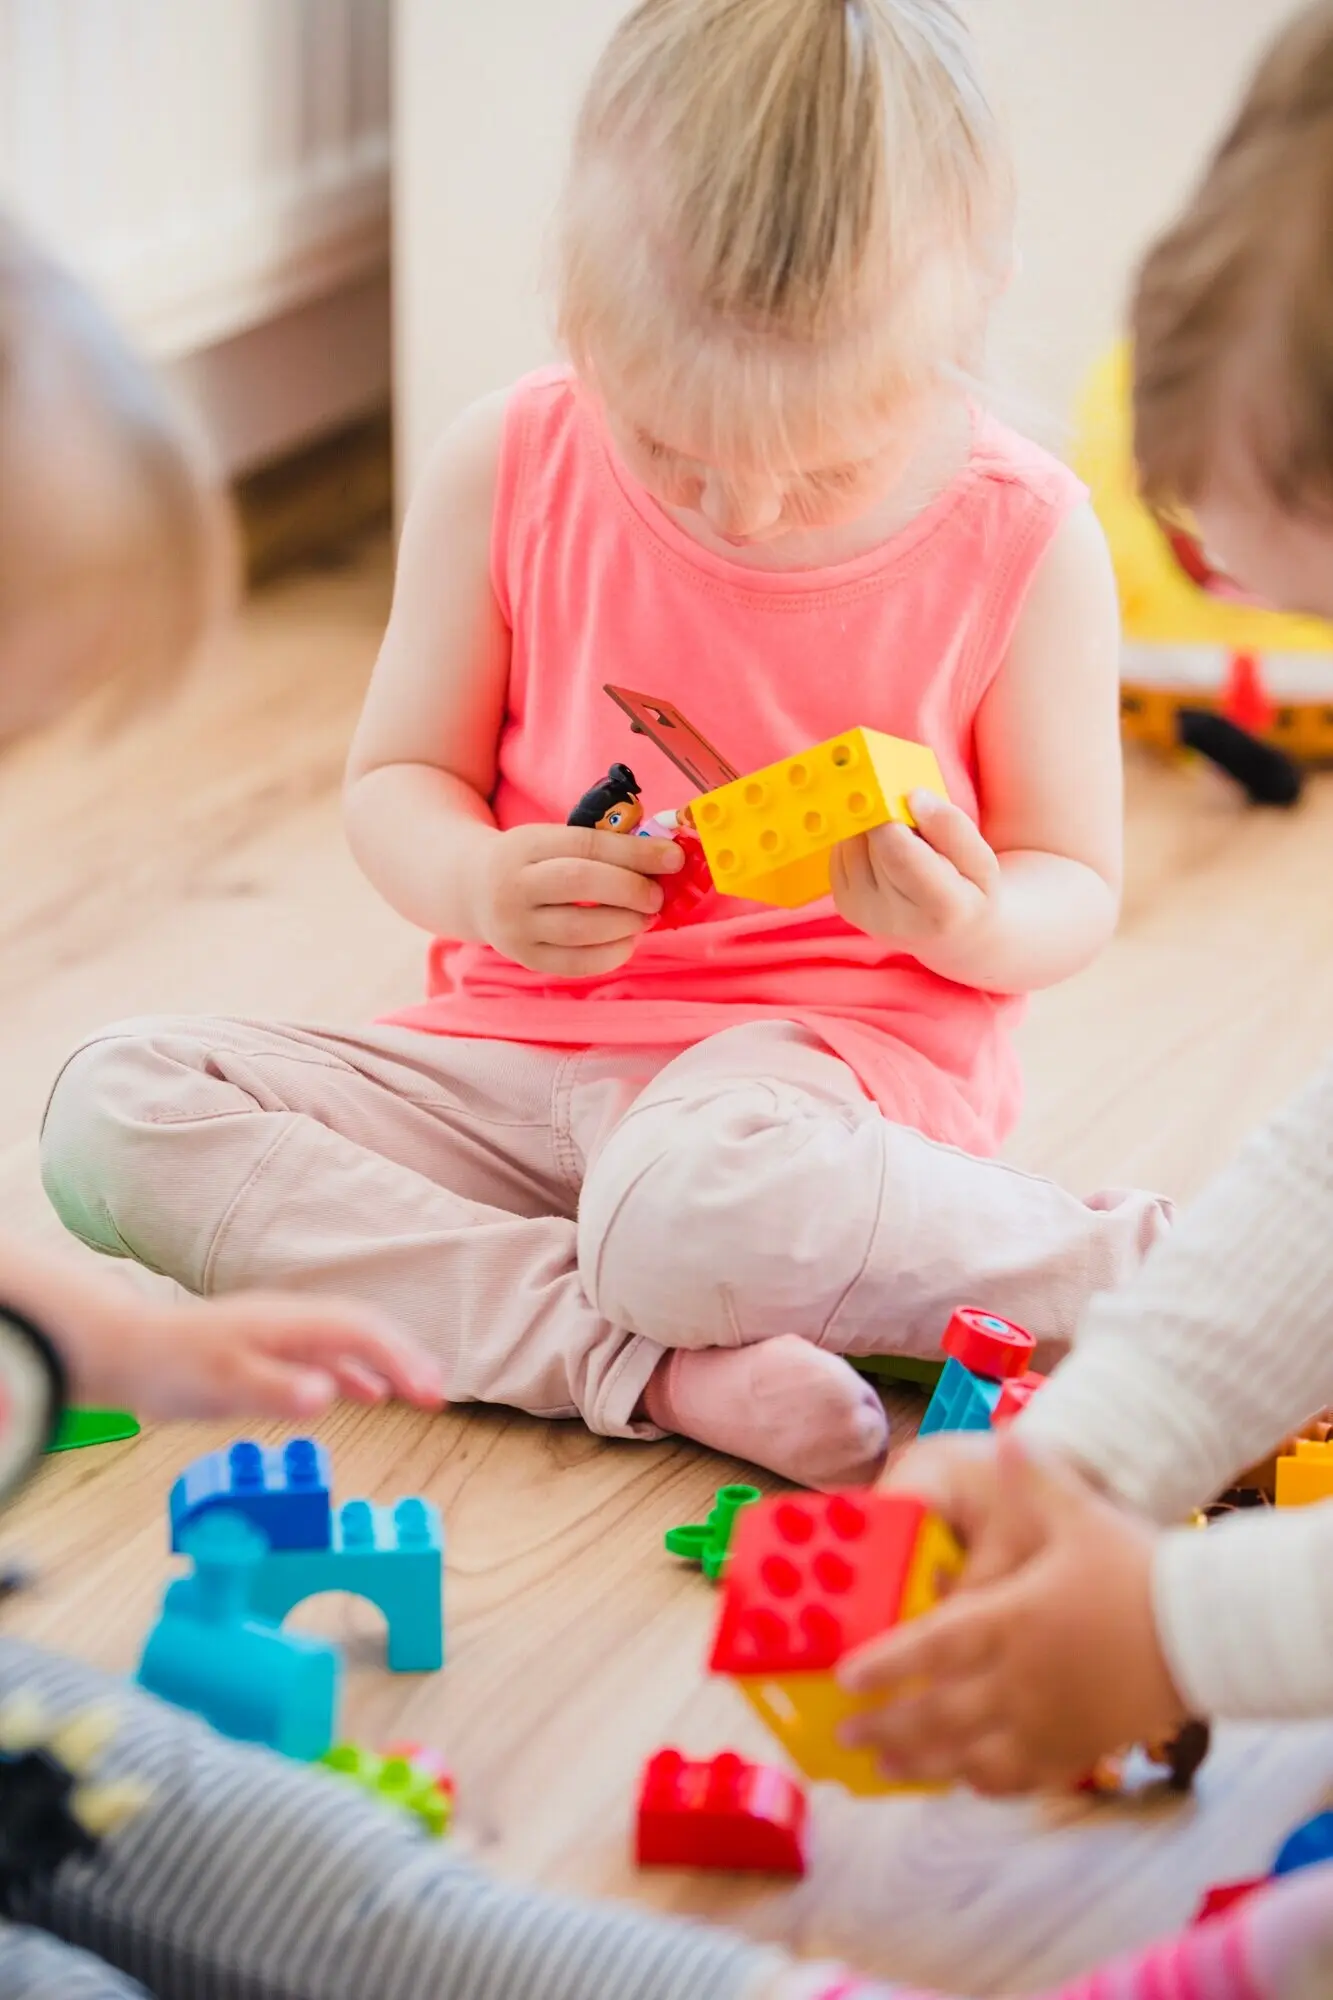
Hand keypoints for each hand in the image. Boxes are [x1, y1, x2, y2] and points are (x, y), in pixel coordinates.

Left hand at [77, 1289, 445, 1421]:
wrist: (127, 1352)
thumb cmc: (172, 1367)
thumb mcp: (223, 1385)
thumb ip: (277, 1390)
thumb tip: (330, 1395)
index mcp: (288, 1323)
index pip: (361, 1333)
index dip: (400, 1359)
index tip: (429, 1391)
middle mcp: (293, 1322)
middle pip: (365, 1331)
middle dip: (405, 1358)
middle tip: (438, 1394)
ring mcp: (283, 1335)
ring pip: (350, 1343)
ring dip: (388, 1365)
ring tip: (421, 1392)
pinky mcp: (271, 1352)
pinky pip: (328, 1358)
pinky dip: (357, 1375)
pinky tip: (370, 1395)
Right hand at [474, 823, 682, 976]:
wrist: (472, 889)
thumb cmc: (532, 861)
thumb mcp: (551, 840)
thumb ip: (600, 847)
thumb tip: (663, 860)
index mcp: (525, 844)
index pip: (586, 845)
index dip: (635, 852)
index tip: (673, 858)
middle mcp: (514, 885)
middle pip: (580, 884)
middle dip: (630, 889)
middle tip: (657, 895)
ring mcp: (516, 927)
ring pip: (579, 929)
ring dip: (625, 924)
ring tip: (646, 917)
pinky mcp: (525, 958)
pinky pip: (575, 964)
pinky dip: (610, 955)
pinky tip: (627, 941)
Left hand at [830, 791, 999, 947]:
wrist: (951, 936)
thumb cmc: (970, 891)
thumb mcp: (981, 860)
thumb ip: (952, 828)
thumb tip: (913, 797)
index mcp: (942, 909)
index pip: (899, 853)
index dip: (892, 816)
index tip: (902, 795)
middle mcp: (895, 919)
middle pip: (874, 842)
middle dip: (888, 818)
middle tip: (910, 821)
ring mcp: (865, 915)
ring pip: (852, 843)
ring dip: (872, 829)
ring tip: (902, 841)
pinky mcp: (845, 907)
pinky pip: (841, 852)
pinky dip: (860, 842)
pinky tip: (883, 853)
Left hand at [835, 1432, 1187, 1794]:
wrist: (1206, 1633)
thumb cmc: (1140, 1569)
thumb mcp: (1082, 1515)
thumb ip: (1037, 1478)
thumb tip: (1010, 1434)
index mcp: (1012, 1619)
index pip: (931, 1648)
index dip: (884, 1666)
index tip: (844, 1678)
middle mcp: (1020, 1678)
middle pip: (937, 1714)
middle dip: (885, 1727)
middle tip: (846, 1733)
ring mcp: (1047, 1722)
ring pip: (969, 1756)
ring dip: (921, 1764)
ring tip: (885, 1767)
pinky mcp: (1078, 1749)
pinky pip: (1019, 1777)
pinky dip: (982, 1783)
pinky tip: (963, 1781)